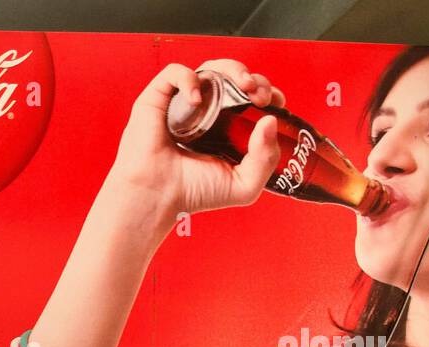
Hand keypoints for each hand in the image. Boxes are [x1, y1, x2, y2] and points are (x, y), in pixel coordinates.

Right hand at [107, 58, 284, 223]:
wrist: (157, 198)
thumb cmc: (192, 194)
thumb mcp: (243, 185)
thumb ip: (266, 159)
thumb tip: (269, 121)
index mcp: (225, 127)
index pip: (252, 96)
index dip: (266, 92)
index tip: (272, 104)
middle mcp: (206, 111)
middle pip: (236, 76)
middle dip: (255, 79)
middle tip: (260, 97)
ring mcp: (182, 102)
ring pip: (212, 66)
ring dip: (233, 69)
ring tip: (242, 86)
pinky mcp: (158, 99)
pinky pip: (175, 73)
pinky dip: (189, 79)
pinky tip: (197, 100)